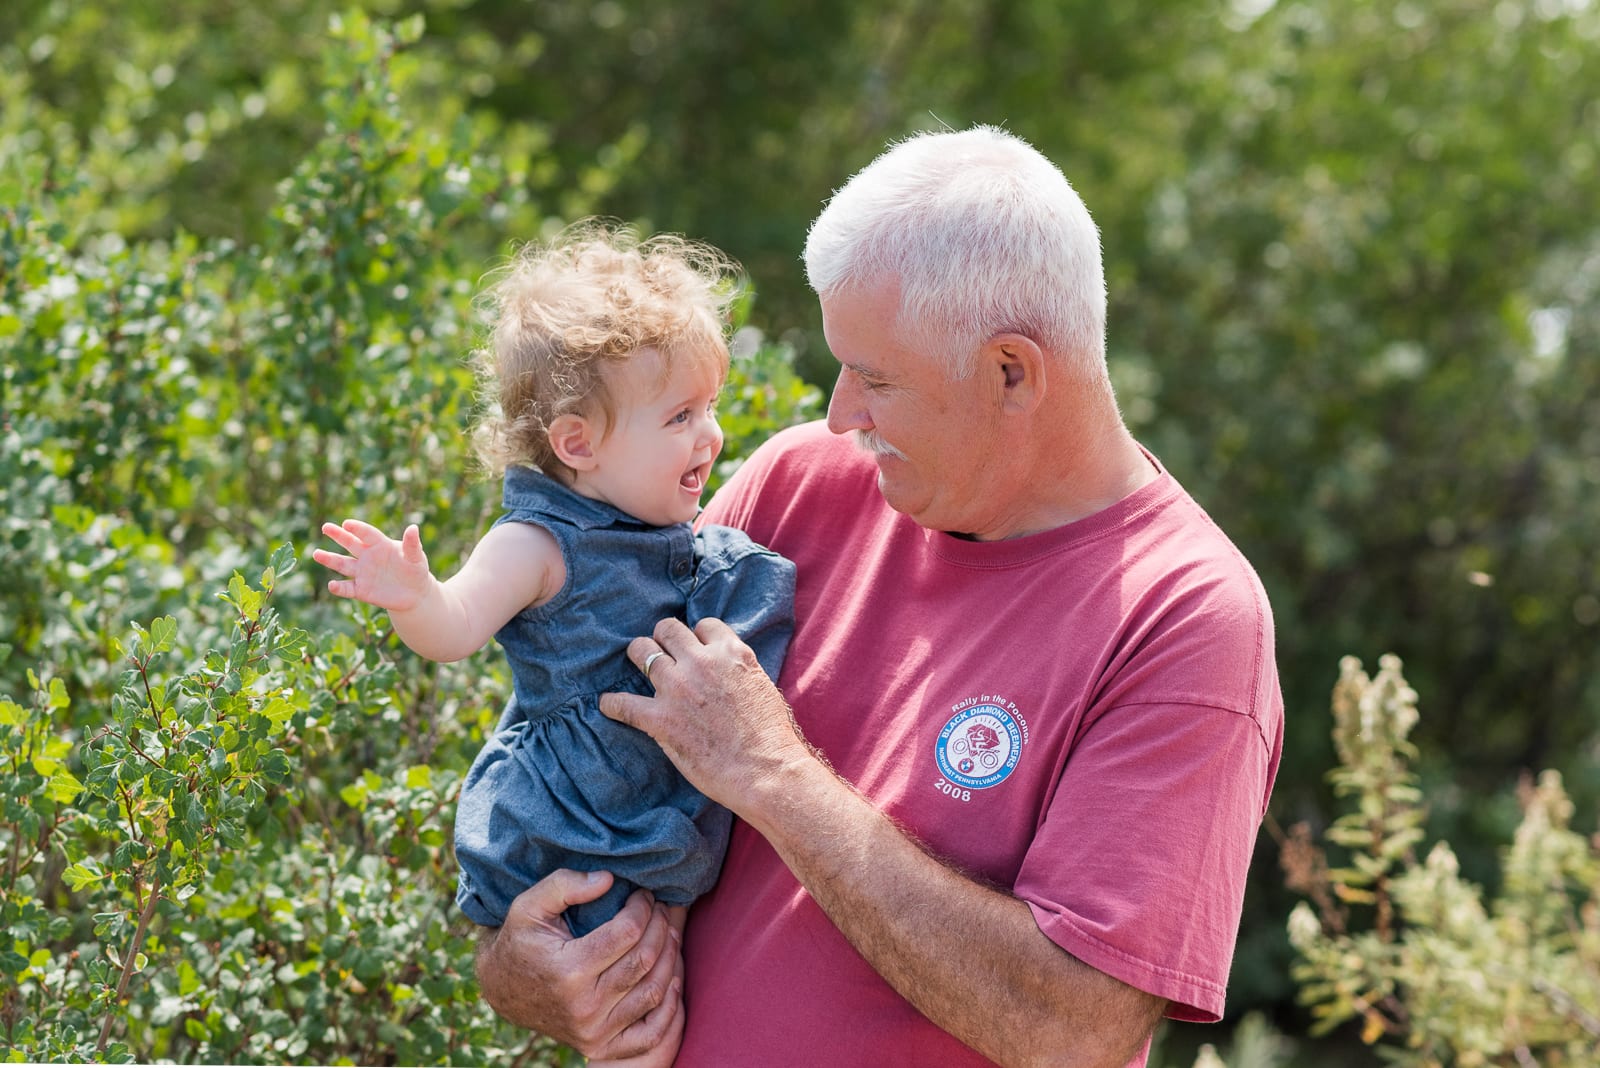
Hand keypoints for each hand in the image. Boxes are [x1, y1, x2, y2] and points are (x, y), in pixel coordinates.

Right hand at [312, 519, 432, 611]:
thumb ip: (412, 544)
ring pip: (343, 564)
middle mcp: (367, 557)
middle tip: (325, 527)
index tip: (347, 524)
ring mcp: (362, 573)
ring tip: (316, 554)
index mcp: (380, 545)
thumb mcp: (417, 557)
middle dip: (338, 535)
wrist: (415, 594)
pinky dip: (339, 588)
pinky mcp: (361, 590)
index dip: (357, 528)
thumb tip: (413, 528)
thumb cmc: (415, 570)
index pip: (367, 534)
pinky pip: (347, 588)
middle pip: (350, 544)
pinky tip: (332, 585)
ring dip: (330, 559)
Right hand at [475, 870, 683, 1061]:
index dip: (642, 908)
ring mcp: (594, 1030)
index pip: (627, 933)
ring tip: (668, 932)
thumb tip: (609, 879)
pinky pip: (650, 1033)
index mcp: (568, 970)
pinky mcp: (600, 1046)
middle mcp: (584, 1006)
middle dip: (660, 926)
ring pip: (653, 992)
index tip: (643, 895)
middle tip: (660, 908)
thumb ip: (564, 885)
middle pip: (644, 960)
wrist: (502, 989)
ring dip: (670, 957)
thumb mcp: (529, 905)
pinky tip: (672, 977)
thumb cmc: (520, 940)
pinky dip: (670, 1007)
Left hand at [600, 617, 817, 816]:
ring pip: (642, 650)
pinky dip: (612, 704)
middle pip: (667, 629)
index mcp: (730, 652)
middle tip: (662, 652)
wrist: (765, 770)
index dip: (698, 637)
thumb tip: (723, 671)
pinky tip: (607, 704)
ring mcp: (677, 688)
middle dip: (663, 638)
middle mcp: (701, 661)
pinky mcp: (660, 718)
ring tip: (636, 665)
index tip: (695, 649)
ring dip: (638, 656)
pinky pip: (622, 703)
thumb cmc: (771, 735)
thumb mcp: (761, 685)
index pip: (704, 625)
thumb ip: (738, 669)